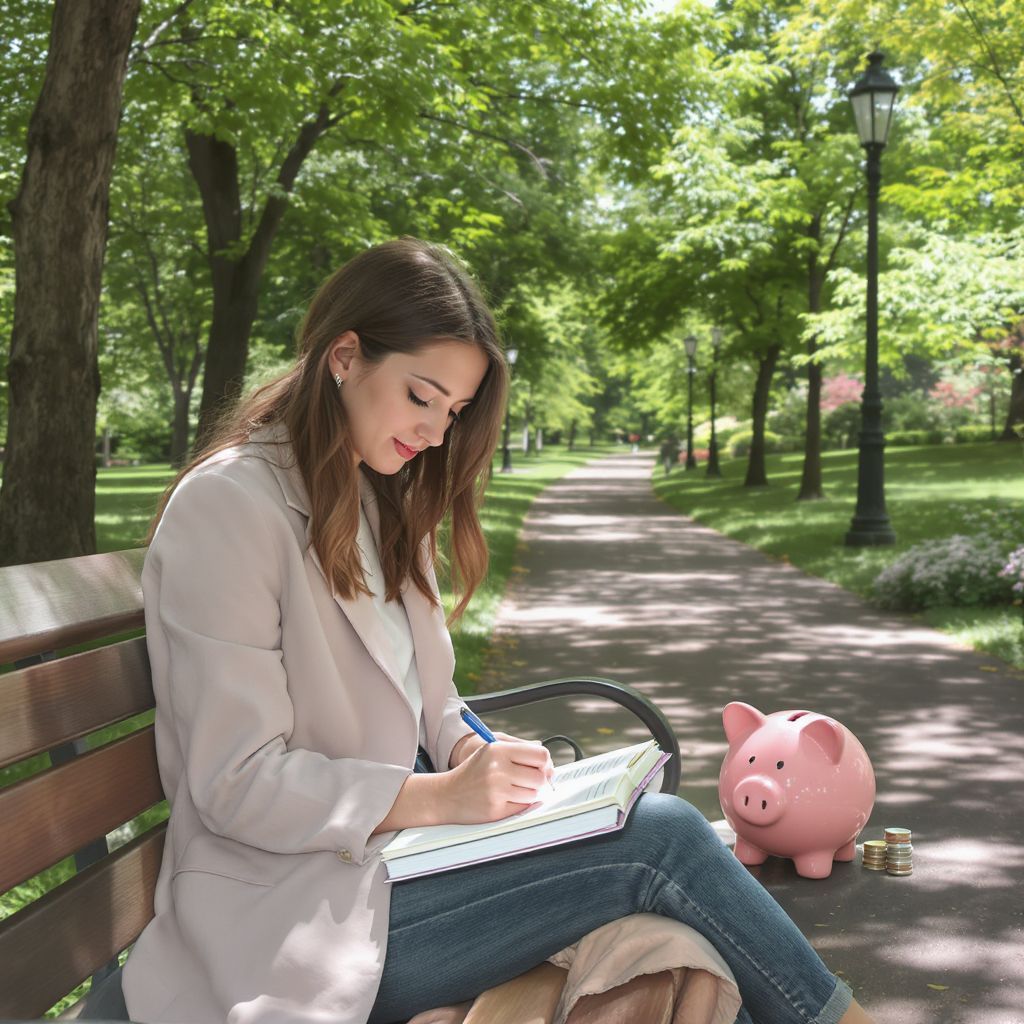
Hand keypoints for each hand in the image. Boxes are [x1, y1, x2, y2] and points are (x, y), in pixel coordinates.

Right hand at [440, 735, 554, 824]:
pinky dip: (519, 804)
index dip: (545, 763)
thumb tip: (547, 762)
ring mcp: (496, 791)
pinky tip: (506, 799)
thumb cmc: (473, 771)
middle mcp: (498, 769)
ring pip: (533, 794)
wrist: (447, 794)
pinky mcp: (495, 810)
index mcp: (498, 750)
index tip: (542, 768)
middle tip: (529, 781)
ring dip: (528, 793)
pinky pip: (522, 807)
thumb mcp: (492, 750)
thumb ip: (520, 750)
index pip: (540, 755)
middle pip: (540, 777)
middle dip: (539, 781)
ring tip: (513, 789)